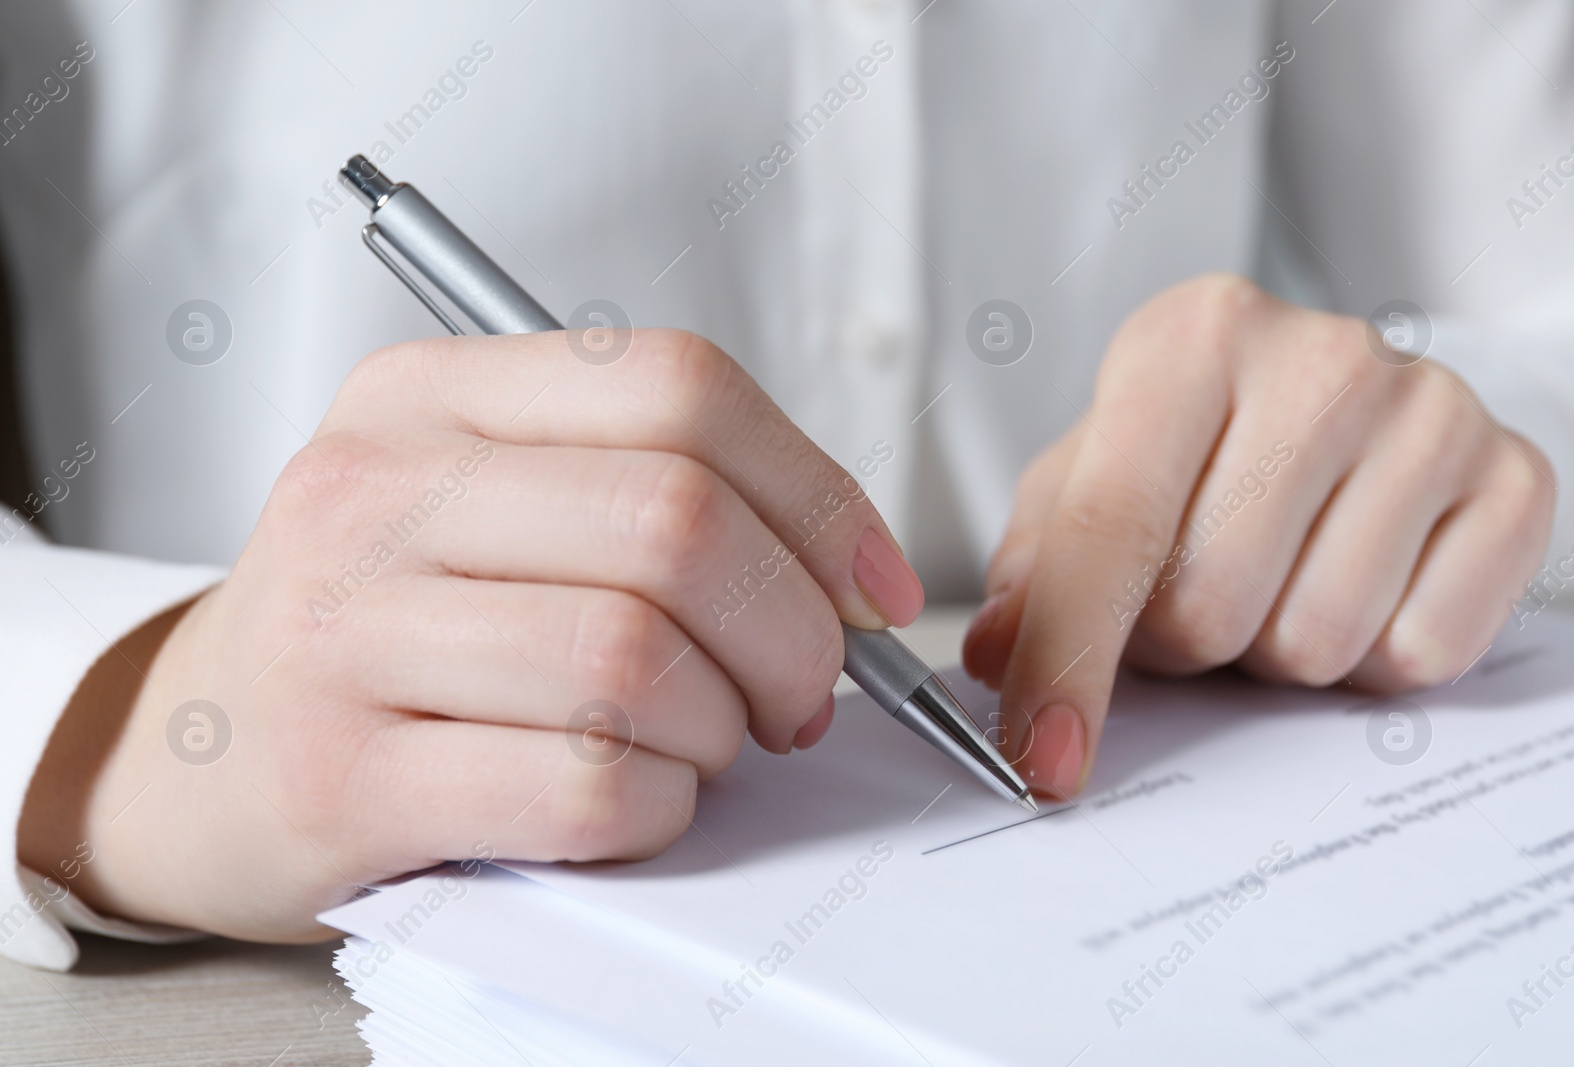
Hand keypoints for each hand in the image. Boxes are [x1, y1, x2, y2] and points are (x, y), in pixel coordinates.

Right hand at [19, 330, 922, 940]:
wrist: (194, 754)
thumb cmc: (381, 625)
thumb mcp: (474, 501)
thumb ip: (635, 490)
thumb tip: (847, 573)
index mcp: (425, 396)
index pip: (678, 385)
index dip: (817, 491)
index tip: (872, 587)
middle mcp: (375, 491)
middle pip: (678, 522)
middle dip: (794, 629)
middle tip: (797, 691)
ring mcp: (349, 633)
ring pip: (636, 658)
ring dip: (719, 726)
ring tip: (699, 743)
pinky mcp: (346, 778)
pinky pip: (583, 786)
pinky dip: (657, 808)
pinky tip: (634, 801)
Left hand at [962, 274, 1554, 799]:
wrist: (1360, 396)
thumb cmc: (1208, 443)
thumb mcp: (1095, 472)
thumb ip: (1040, 561)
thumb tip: (998, 655)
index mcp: (1191, 339)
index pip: (1111, 528)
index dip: (1067, 660)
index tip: (1044, 756)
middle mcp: (1321, 360)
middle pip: (1209, 609)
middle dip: (1180, 643)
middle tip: (1196, 595)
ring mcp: (1432, 416)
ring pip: (1312, 645)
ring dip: (1272, 650)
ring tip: (1281, 576)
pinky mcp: (1516, 482)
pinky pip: (1416, 657)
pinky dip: (1370, 657)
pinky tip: (1358, 580)